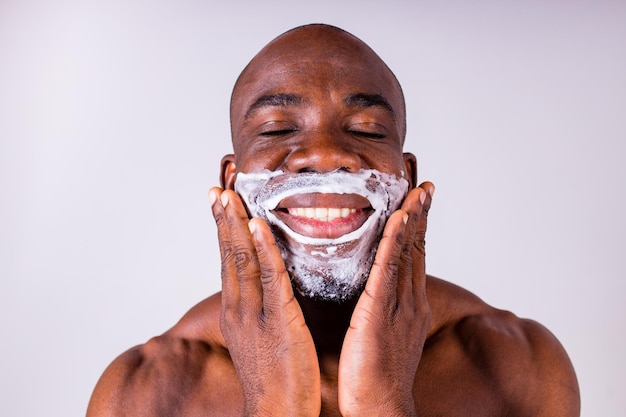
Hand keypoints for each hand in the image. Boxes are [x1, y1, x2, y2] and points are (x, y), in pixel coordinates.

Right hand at [210, 187, 320, 416]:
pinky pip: (269, 279)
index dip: (224, 232)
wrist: (278, 416)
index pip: (228, 264)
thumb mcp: (263, 340)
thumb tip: (269, 290)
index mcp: (237, 313)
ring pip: (241, 261)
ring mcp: (255, 315)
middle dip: (223, 220)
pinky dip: (262, 250)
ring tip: (229, 196)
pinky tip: (257, 227)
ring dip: (235, 225)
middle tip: (218, 189)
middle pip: (228, 256)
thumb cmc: (277, 381)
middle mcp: (238, 310)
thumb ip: (263, 312)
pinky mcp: (278, 322)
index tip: (221, 205)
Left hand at [338, 182, 434, 416]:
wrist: (379, 408)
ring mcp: (398, 305)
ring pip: (407, 254)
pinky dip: (395, 242)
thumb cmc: (375, 377)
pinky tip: (398, 220)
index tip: (417, 205)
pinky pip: (388, 270)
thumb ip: (382, 312)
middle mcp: (409, 301)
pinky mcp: (380, 312)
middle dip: (421, 217)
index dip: (417, 231)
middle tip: (424, 188)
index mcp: (408, 307)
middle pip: (416, 250)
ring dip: (412, 220)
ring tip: (417, 192)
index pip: (413, 260)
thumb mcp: (383, 336)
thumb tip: (374, 298)